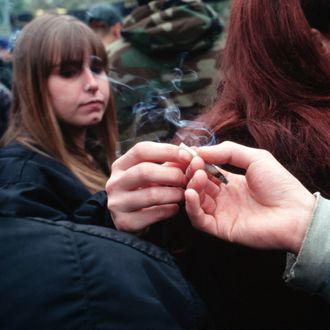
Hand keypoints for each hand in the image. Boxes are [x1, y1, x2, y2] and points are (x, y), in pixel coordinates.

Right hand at [106, 141, 190, 231]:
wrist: (132, 221)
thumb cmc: (145, 191)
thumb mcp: (152, 174)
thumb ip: (169, 163)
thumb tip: (193, 152)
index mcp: (120, 165)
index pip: (141, 150)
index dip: (167, 150)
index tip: (187, 155)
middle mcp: (114, 183)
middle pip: (145, 171)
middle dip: (172, 174)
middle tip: (188, 179)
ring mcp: (117, 203)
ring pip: (152, 194)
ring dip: (175, 193)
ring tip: (184, 194)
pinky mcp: (125, 222)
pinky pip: (154, 214)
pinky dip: (170, 210)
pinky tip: (175, 208)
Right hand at [184, 141, 315, 253]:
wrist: (295, 213)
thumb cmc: (280, 185)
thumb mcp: (256, 158)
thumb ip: (228, 151)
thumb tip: (200, 150)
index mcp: (230, 181)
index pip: (205, 170)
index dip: (195, 161)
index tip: (186, 152)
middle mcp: (223, 197)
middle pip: (198, 184)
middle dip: (192, 171)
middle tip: (194, 163)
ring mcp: (221, 213)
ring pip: (195, 200)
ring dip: (192, 186)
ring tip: (198, 176)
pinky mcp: (221, 228)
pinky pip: (199, 219)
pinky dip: (191, 207)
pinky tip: (191, 193)